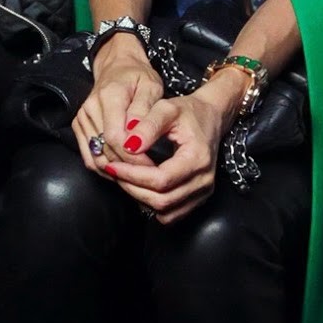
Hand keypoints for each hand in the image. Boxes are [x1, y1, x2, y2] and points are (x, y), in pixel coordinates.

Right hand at [73, 32, 163, 173]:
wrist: (118, 67)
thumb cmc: (138, 77)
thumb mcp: (151, 87)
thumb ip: (143, 112)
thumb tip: (135, 138)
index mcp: (109, 96)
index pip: (115, 137)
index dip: (132, 156)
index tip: (150, 164)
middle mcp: (90, 108)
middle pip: (105, 149)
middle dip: (127, 166)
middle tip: (147, 173)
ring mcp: (82, 118)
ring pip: (96, 156)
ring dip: (115, 170)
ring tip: (136, 173)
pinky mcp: (79, 126)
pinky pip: (89, 156)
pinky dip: (104, 167)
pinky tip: (121, 169)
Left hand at [99, 78, 239, 224]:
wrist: (210, 117)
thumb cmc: (188, 112)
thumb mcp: (167, 108)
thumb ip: (148, 125)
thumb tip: (129, 146)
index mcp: (198, 159)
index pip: (161, 180)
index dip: (133, 175)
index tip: (112, 165)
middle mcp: (204, 181)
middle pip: (161, 200)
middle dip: (132, 188)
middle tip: (112, 171)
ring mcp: (203, 193)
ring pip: (165, 212)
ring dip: (139, 198)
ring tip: (123, 178)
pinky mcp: (198, 199)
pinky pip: (170, 215)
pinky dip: (151, 205)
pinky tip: (139, 187)